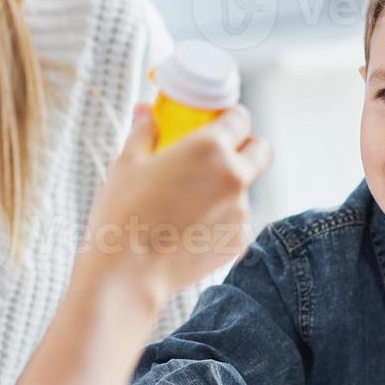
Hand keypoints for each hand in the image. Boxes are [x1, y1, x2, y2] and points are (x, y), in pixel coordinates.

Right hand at [85, 105, 270, 300]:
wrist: (127, 272)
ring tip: (188, 202)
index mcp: (210, 147)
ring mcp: (241, 212)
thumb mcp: (127, 163)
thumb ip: (144, 131)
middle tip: (218, 155)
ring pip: (245, 189)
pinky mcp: (238, 242)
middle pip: (260, 150)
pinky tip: (189, 228)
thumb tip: (145, 112)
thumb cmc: (123, 213)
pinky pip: (235, 221)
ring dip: (227, 188)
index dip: (229, 118)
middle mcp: (234, 176)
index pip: (240, 118)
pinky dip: (220, 220)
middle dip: (246, 147)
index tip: (216, 123)